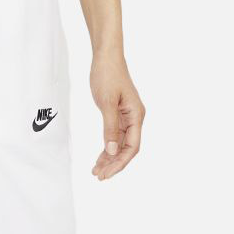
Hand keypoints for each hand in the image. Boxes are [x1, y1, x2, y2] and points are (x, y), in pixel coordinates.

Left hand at [90, 50, 142, 178]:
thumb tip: (112, 150)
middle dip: (114, 164)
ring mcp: (127, 117)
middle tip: (99, 176)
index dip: (120, 162)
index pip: (132, 147)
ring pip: (120, 144)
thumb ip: (110, 128)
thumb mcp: (107, 102)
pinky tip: (100, 157)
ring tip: (96, 171)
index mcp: (136, 115)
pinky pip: (115, 136)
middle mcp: (135, 118)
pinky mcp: (119, 114)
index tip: (106, 173)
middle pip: (127, 148)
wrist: (106, 57)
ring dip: (109, 158)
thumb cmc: (108, 75)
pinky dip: (107, 147)